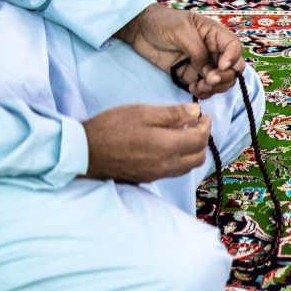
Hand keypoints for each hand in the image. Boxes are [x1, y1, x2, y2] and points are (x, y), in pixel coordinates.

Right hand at [82, 103, 211, 183]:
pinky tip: (169, 145)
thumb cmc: (111, 127)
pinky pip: (173, 171)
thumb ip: (173, 113)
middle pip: (198, 157)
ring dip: (192, 151)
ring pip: (187, 166)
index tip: (204, 114)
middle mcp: (167, 165)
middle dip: (202, 139)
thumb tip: (196, 112)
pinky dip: (180, 158)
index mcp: (168, 147)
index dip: (206, 125)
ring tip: (184, 133)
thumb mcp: (142, 112)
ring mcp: (157, 174)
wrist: (85, 152)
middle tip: (196, 124)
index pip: (200, 139)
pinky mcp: (148, 178)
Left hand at [114, 4, 245, 99]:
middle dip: (224, 77)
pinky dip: (203, 92)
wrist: (139, 29)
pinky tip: (193, 89)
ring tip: (199, 87)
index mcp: (214, 34)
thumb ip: (198, 51)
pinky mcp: (192, 75)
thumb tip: (210, 71)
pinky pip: (205, 88)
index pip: (234, 48)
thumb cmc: (162, 22)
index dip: (232, 58)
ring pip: (222, 81)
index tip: (221, 66)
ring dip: (215, 87)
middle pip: (233, 68)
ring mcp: (203, 64)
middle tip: (209, 80)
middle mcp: (213, 50)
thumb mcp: (182, 31)